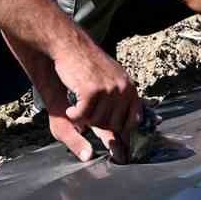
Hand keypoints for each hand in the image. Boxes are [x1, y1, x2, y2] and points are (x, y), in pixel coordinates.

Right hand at [50, 40, 141, 162]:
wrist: (68, 44)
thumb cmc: (82, 69)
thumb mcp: (101, 91)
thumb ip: (110, 116)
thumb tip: (110, 147)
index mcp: (129, 88)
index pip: (132, 121)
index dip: (123, 138)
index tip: (120, 154)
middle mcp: (124, 89)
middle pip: (113, 126)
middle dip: (97, 124)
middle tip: (85, 113)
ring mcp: (111, 89)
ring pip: (98, 122)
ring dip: (84, 118)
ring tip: (78, 104)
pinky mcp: (94, 89)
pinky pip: (84, 116)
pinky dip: (74, 115)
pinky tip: (70, 107)